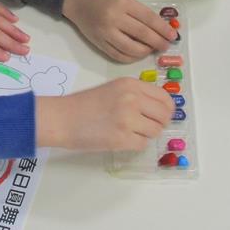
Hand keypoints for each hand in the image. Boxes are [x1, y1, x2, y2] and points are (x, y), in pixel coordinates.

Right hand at [35, 77, 173, 150]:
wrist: (63, 118)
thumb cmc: (85, 104)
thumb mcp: (113, 89)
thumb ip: (136, 95)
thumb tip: (159, 109)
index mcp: (131, 84)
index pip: (164, 98)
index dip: (166, 110)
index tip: (160, 116)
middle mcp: (132, 99)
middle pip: (164, 116)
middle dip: (159, 124)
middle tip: (147, 127)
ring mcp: (128, 119)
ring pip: (155, 131)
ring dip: (146, 135)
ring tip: (130, 132)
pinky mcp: (122, 138)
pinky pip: (142, 144)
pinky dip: (135, 144)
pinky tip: (122, 139)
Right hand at [62, 0, 176, 62]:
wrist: (78, 1)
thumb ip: (140, 12)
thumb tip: (159, 30)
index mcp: (123, 2)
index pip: (148, 18)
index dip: (163, 29)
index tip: (172, 36)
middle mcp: (114, 17)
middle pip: (142, 34)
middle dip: (157, 42)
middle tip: (165, 46)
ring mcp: (105, 32)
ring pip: (131, 49)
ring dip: (145, 51)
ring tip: (151, 49)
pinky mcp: (99, 43)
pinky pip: (118, 55)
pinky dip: (131, 58)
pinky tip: (138, 54)